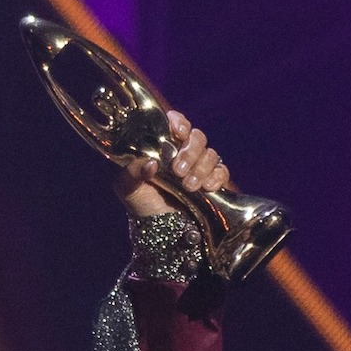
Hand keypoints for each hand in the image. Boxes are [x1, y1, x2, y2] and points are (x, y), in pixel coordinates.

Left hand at [114, 110, 229, 216]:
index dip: (179, 123)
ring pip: (210, 153)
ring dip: (201, 168)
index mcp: (162, 146)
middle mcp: (182, 152)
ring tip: (189, 186)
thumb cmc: (140, 201)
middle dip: (190, 152)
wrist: (159, 227)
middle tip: (178, 170)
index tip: (179, 132)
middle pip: (196, 137)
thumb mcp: (127, 188)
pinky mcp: (211, 179)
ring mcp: (198, 165)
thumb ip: (133, 173)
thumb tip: (150, 163)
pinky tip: (207, 187)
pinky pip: (222, 171)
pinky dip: (217, 177)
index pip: (174, 123)